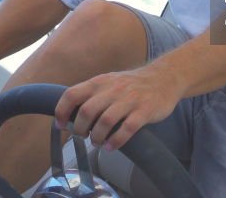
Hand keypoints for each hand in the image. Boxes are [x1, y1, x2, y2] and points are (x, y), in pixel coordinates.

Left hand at [54, 68, 182, 151]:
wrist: (165, 78)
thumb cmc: (132, 84)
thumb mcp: (109, 82)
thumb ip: (91, 94)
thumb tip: (69, 113)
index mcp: (100, 82)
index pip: (72, 94)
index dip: (62, 111)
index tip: (60, 125)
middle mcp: (113, 89)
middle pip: (87, 111)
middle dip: (80, 128)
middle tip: (82, 136)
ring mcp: (130, 100)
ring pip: (105, 121)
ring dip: (96, 137)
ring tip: (97, 142)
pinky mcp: (145, 111)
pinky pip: (127, 129)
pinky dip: (116, 141)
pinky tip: (111, 146)